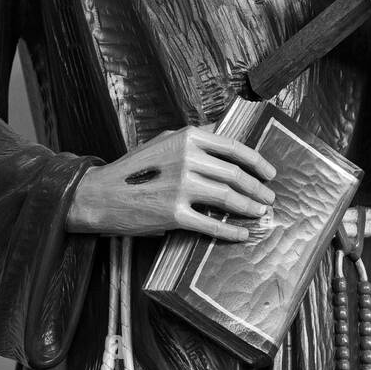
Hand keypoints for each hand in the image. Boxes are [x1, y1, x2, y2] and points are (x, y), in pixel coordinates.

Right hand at [67, 125, 275, 241]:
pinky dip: (230, 231)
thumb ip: (193, 138)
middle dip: (257, 188)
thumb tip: (225, 135)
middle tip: (269, 198)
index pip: (233, 148)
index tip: (270, 173)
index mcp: (187, 137)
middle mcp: (186, 159)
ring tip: (259, 213)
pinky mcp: (172, 214)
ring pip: (228, 198)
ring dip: (249, 208)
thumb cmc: (133, 168)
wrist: (101, 194)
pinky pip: (210, 224)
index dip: (257, 161)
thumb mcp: (163, 140)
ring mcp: (180, 187)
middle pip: (235, 175)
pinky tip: (240, 234)